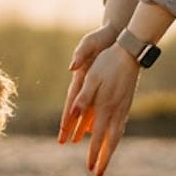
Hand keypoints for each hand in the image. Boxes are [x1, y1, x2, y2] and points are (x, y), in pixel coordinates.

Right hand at [58, 24, 118, 144]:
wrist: (113, 33)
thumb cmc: (99, 38)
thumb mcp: (89, 44)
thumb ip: (80, 54)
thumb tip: (72, 67)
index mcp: (80, 76)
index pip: (72, 100)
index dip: (66, 116)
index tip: (62, 130)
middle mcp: (84, 84)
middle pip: (76, 109)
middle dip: (70, 126)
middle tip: (63, 142)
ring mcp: (92, 85)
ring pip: (86, 110)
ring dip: (81, 124)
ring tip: (77, 140)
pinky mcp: (101, 85)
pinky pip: (97, 104)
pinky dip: (94, 115)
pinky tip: (93, 127)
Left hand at [65, 45, 140, 175]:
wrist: (130, 53)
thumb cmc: (107, 63)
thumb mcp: (91, 77)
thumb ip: (83, 97)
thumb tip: (72, 113)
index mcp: (105, 107)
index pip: (98, 137)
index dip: (94, 154)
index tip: (90, 169)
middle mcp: (116, 112)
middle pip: (111, 142)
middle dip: (104, 160)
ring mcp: (123, 108)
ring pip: (117, 135)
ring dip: (110, 151)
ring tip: (105, 162)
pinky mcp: (126, 104)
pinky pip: (120, 126)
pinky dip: (115, 138)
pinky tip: (112, 141)